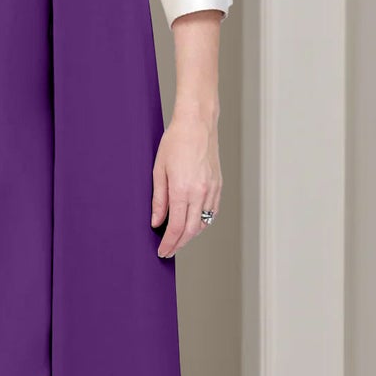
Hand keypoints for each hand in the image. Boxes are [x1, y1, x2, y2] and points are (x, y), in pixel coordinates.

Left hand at [151, 110, 220, 257]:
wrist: (197, 124)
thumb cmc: (175, 142)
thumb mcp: (159, 170)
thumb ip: (159, 199)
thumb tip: (156, 222)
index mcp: (182, 189)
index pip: (176, 227)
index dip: (168, 243)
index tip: (162, 251)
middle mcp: (200, 192)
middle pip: (191, 230)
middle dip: (179, 244)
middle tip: (168, 251)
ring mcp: (212, 190)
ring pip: (203, 223)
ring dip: (191, 235)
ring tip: (178, 239)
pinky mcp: (218, 185)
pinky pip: (212, 212)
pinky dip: (203, 222)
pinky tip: (194, 223)